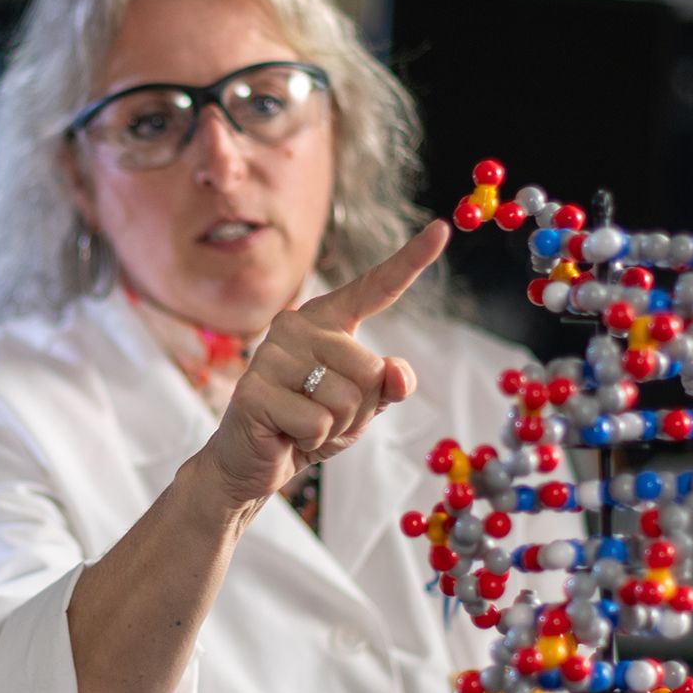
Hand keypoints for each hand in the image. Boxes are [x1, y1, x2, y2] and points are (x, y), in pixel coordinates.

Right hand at [196, 220, 447, 508]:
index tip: (441, 229)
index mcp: (325, 320)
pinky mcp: (254, 390)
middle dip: (359, 408)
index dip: (410, 261)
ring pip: (346, 399)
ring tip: (302, 424)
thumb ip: (386, 386)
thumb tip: (397, 372)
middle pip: (369, 368)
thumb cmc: (309, 425)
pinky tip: (286, 434)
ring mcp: (270, 356)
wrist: (252, 463)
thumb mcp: (362, 407)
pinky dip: (312, 440)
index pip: (374, 289)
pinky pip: (318, 422)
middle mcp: (295, 326)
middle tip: (322, 415)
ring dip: (334, 426)